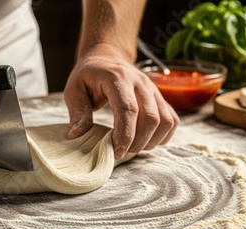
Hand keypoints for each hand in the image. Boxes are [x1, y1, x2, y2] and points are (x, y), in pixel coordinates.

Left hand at [63, 44, 178, 158]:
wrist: (106, 58)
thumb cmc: (89, 76)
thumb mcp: (74, 90)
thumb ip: (77, 112)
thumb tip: (77, 135)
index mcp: (117, 78)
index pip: (128, 109)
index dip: (125, 135)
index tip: (117, 152)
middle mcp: (140, 82)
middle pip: (150, 117)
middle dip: (138, 142)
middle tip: (123, 152)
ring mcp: (153, 89)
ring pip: (164, 120)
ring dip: (152, 141)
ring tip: (134, 148)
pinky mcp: (160, 97)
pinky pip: (172, 120)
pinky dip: (163, 135)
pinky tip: (147, 140)